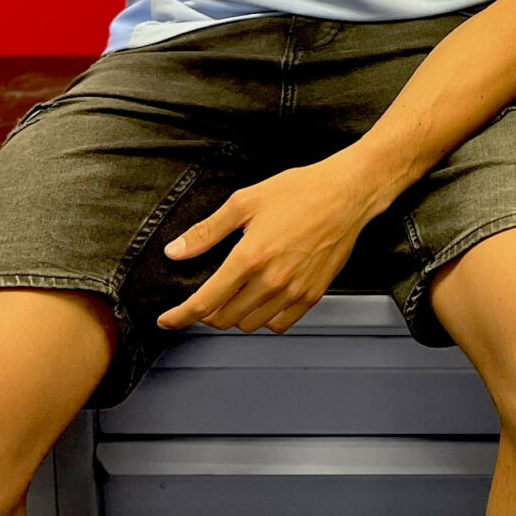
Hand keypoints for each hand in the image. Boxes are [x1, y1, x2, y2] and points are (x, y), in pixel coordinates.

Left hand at [156, 154, 382, 334]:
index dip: (180, 316)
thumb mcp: (245, 201)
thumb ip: (207, 232)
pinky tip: (262, 302)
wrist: (347, 193)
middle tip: (206, 300)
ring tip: (234, 298)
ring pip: (251, 325)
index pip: (204, 302)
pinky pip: (281, 323)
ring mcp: (294, 290)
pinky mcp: (313, 294)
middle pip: (225, 319)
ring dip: (235, 317)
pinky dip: (265, 320)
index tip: (168, 320)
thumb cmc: (301, 191)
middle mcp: (271, 280)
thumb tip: (176, 251)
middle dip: (207, 314)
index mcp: (250, 257)